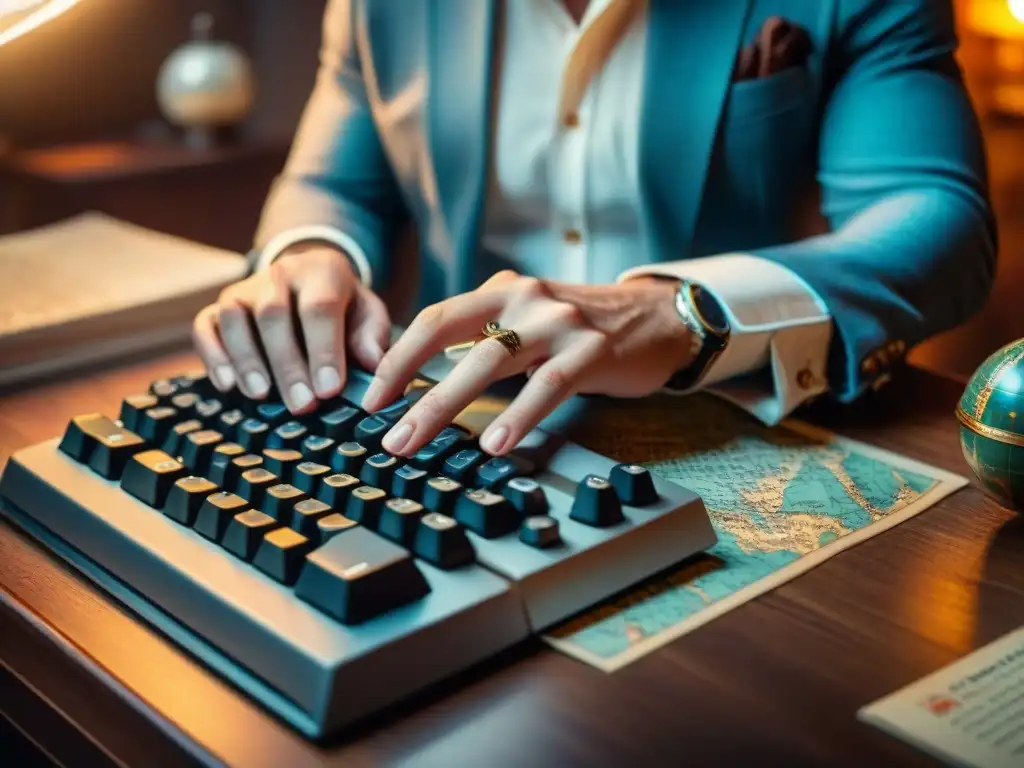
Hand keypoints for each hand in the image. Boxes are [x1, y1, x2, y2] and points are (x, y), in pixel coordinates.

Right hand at [192, 243, 390, 412]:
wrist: (309, 280)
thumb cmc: (345, 309)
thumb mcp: (368, 315)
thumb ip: (371, 338)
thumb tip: (373, 365)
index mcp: (323, 272)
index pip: (320, 308)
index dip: (324, 350)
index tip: (330, 390)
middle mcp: (279, 275)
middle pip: (274, 314)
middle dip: (287, 364)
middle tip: (302, 405)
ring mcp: (244, 290)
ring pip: (234, 317)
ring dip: (246, 359)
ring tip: (261, 395)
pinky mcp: (218, 308)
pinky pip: (205, 326)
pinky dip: (213, 356)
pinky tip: (227, 386)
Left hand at [362, 271, 694, 456]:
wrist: (655, 317)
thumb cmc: (580, 330)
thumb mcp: (526, 322)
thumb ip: (484, 341)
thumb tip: (426, 388)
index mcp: (500, 293)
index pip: (435, 321)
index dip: (398, 360)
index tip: (372, 400)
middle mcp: (524, 298)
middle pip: (451, 341)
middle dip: (412, 393)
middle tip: (386, 437)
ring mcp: (559, 321)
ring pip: (491, 363)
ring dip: (447, 405)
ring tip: (420, 443)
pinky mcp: (592, 348)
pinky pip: (548, 385)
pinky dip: (519, 416)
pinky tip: (497, 444)